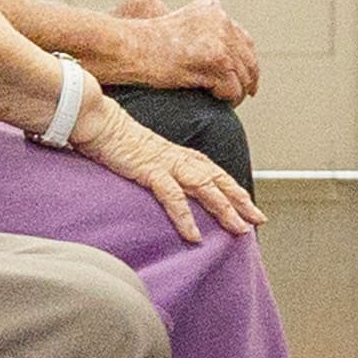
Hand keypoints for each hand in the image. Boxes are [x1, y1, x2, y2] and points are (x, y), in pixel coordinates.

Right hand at [70, 92, 259, 240]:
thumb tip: (171, 191)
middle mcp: (181, 159)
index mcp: (182, 156)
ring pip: (205, 188)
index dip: (236, 191)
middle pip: (219, 181)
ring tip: (239, 229)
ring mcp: (167, 164)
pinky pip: (173, 196)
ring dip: (224, 209)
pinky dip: (185, 216)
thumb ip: (163, 173)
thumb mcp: (148, 159)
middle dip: (241, 201)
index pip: (217, 175)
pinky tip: (194, 235)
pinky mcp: (150, 170)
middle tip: (258, 220)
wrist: (99, 122)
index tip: (251, 209)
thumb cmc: (119, 142)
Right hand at [113, 0, 261, 99]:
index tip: (247, 75)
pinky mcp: (215, 62)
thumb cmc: (145, 42)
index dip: (245, 59)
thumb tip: (225, 49)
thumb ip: (203, 29)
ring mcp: (219, 41)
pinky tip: (219, 102)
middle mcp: (220, 21)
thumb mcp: (179, 23)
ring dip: (237, 92)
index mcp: (212, 10)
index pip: (242, 38)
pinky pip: (233, 89)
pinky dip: (228, 99)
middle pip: (247, 57)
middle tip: (245, 93)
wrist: (130, 48)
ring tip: (229, 101)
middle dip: (247, 78)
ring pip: (243, 75)